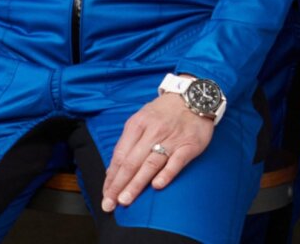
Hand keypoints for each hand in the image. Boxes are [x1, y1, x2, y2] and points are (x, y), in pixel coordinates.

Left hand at [100, 92, 213, 211]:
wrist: (193, 96)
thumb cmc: (164, 112)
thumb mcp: (142, 119)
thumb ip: (129, 142)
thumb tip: (115, 169)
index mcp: (137, 125)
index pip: (120, 155)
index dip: (111, 177)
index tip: (106, 194)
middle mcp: (152, 132)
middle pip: (131, 162)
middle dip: (119, 185)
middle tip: (110, 203)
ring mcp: (171, 139)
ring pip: (150, 164)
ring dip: (136, 183)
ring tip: (126, 199)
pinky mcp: (189, 145)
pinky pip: (176, 161)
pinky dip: (166, 174)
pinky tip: (157, 186)